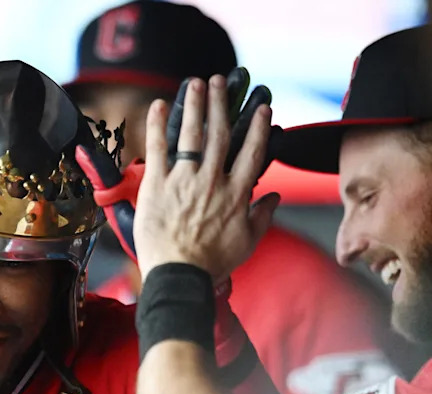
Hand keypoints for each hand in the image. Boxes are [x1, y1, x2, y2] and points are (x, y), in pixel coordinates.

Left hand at [134, 75, 280, 281]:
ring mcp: (183, 180)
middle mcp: (212, 180)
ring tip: (196, 83)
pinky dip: (156, 125)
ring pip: (191, 135)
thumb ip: (263, 217)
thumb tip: (275, 198)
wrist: (179, 275)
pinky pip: (157, 149)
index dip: (257, 127)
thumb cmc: (212, 263)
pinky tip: (157, 104)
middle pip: (220, 134)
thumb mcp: (247, 242)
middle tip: (220, 81)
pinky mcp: (157, 185)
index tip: (260, 108)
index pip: (251, 152)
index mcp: (236, 193)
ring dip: (194, 105)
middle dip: (221, 104)